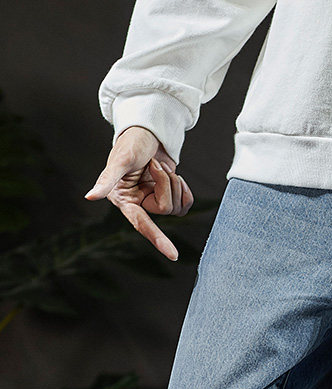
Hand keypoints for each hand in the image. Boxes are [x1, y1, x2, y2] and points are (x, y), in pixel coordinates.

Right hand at [84, 125, 193, 261]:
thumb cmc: (131, 143)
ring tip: (159, 167)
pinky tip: (173, 176)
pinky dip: (183, 188)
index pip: (142, 224)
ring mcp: (155, 202)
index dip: (157, 238)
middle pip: (166, 208)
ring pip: (177, 206)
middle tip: (154, 164)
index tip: (173, 255)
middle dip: (165, 183)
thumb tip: (90, 197)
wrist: (147, 133)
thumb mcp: (120, 160)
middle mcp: (139, 204)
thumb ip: (106, 180)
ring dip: (173, 181)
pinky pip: (185, 203)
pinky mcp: (168, 198)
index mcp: (123, 200)